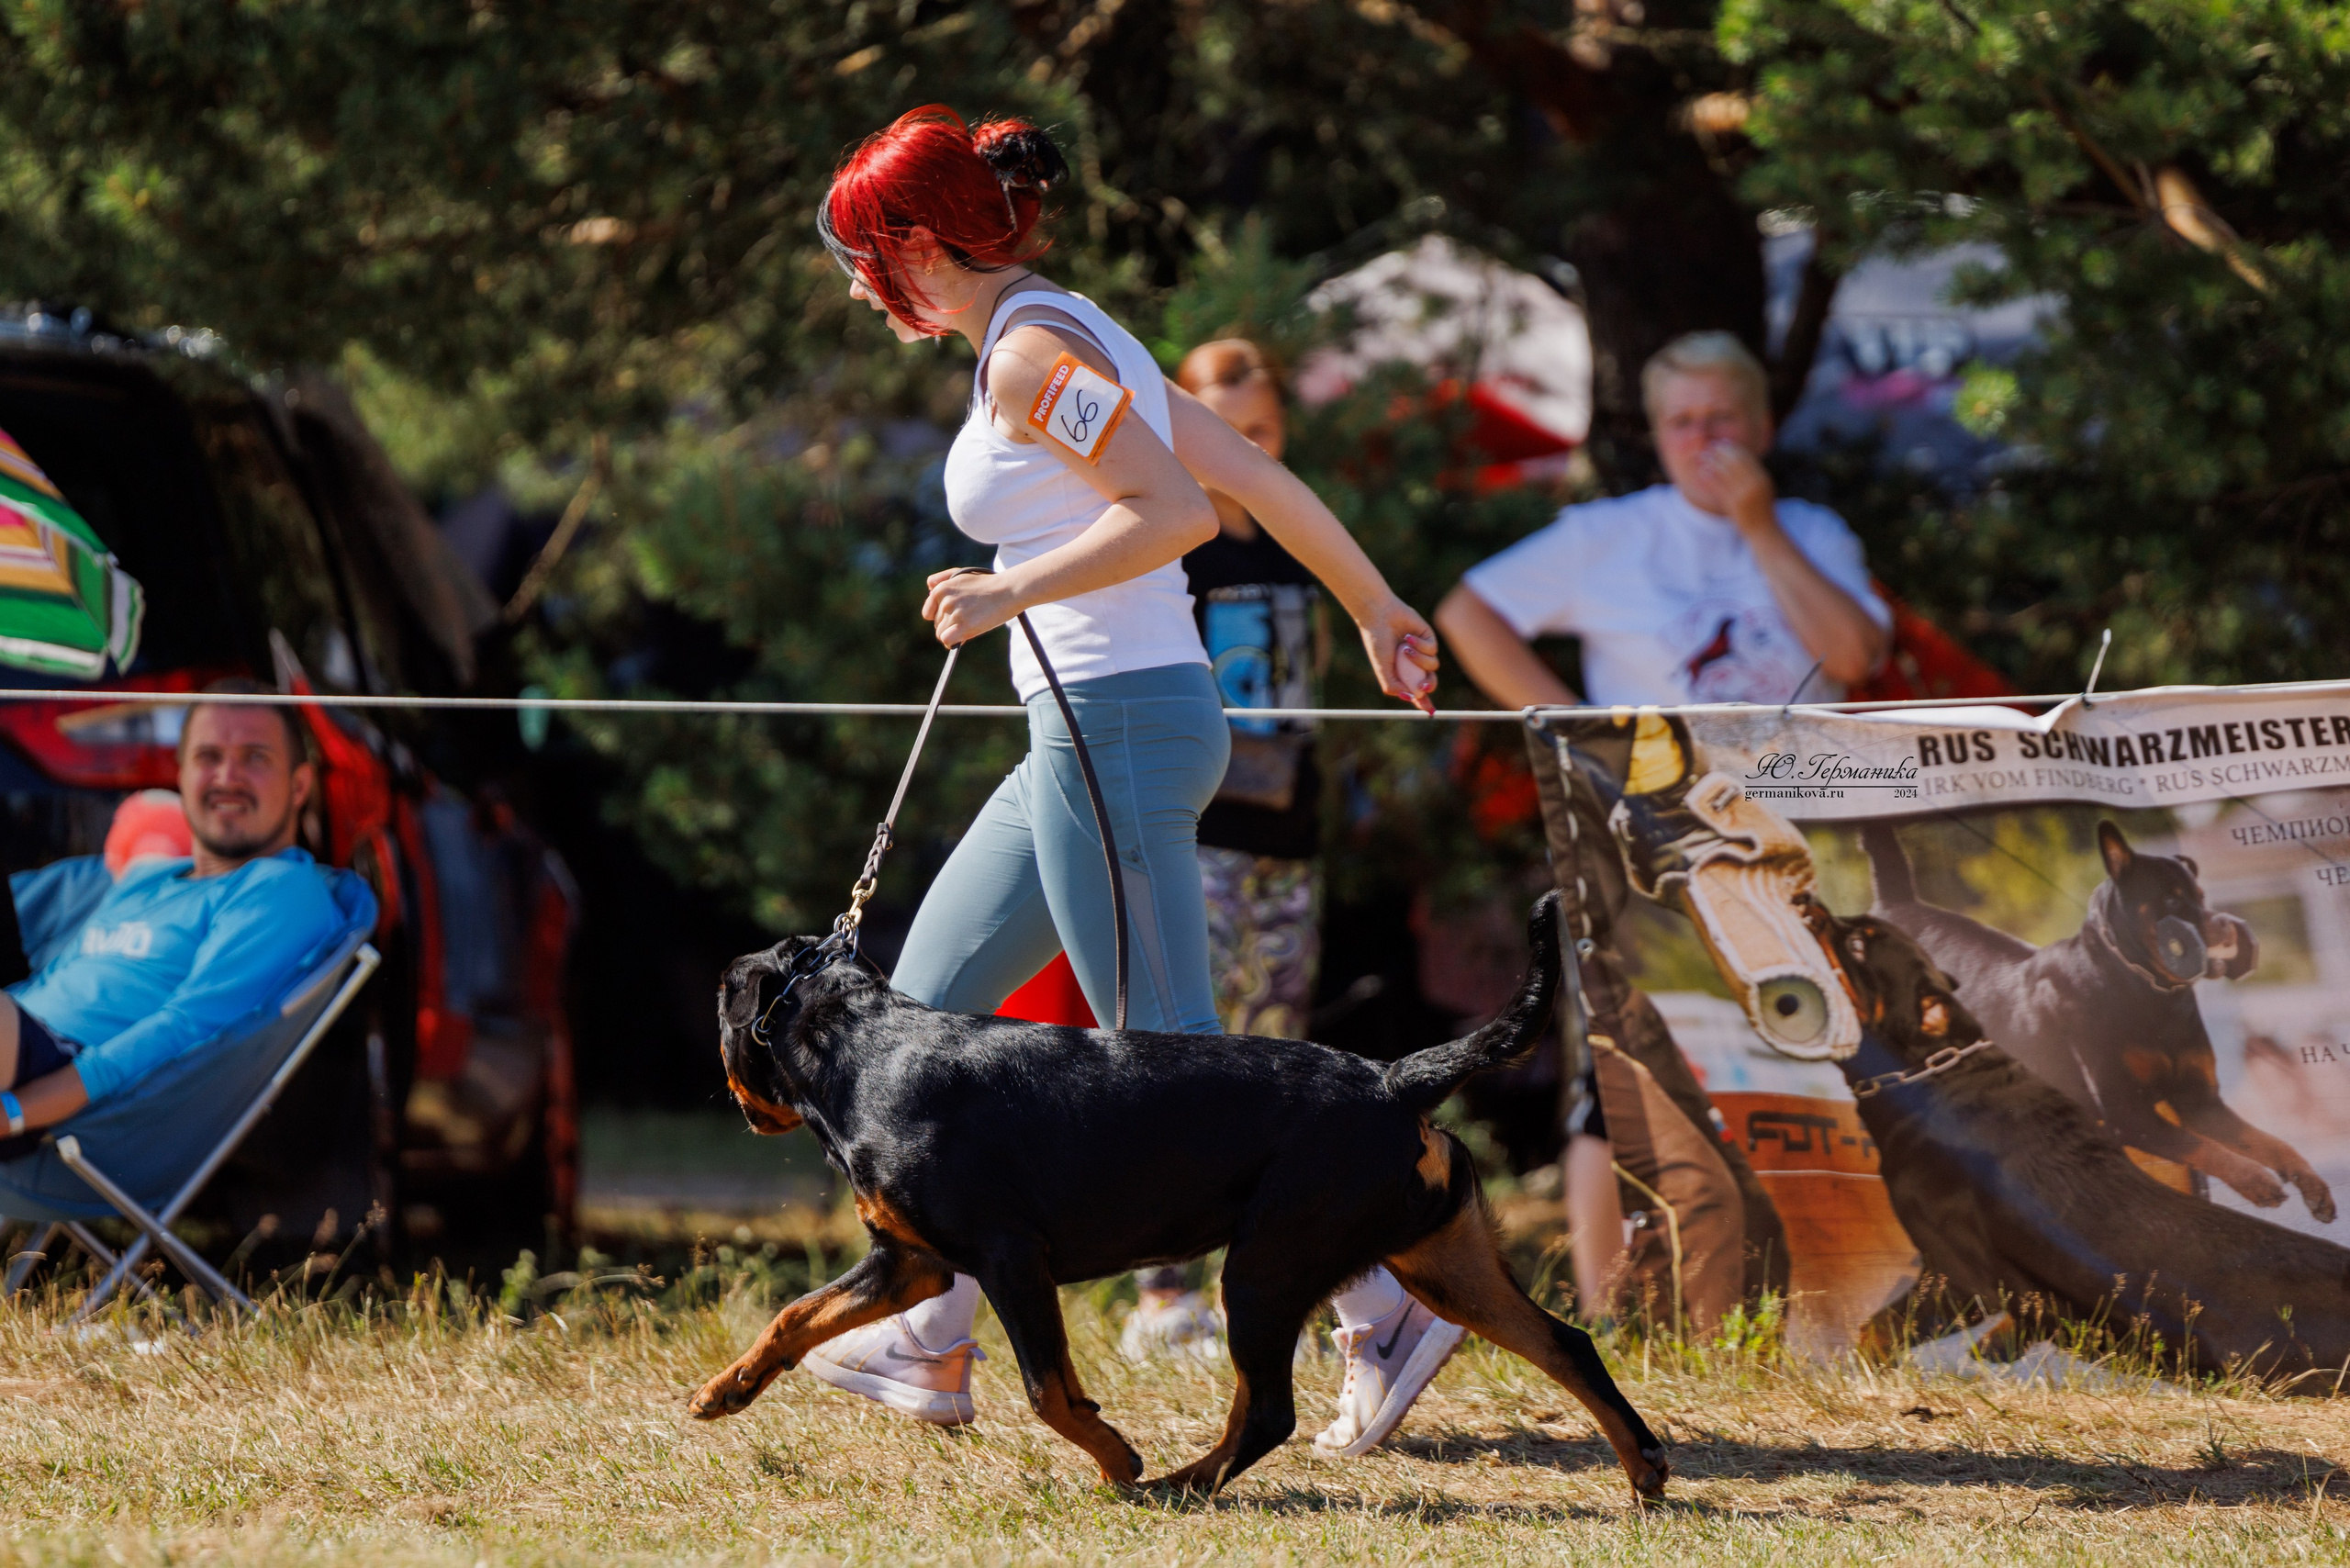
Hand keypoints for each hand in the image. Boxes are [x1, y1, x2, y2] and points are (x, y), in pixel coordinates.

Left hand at [922, 568, 1020, 647]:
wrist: (1009, 590)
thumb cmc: (988, 584)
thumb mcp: (963, 574)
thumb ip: (942, 579)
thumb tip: (929, 587)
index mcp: (941, 588)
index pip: (928, 612)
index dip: (940, 617)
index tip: (953, 616)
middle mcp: (945, 601)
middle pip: (936, 625)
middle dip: (949, 625)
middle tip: (968, 619)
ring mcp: (954, 614)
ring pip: (941, 634)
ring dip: (953, 634)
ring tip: (970, 626)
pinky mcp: (964, 626)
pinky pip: (947, 641)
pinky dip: (952, 643)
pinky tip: (963, 638)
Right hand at [1356, 595, 1440, 712]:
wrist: (1379, 616)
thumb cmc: (1377, 642)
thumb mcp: (1382, 668)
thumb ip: (1393, 686)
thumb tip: (1411, 699)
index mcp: (1403, 674)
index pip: (1416, 692)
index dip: (1424, 703)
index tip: (1430, 713)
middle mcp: (1414, 665)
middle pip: (1429, 682)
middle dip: (1427, 686)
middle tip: (1423, 687)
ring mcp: (1423, 652)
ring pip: (1432, 666)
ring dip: (1419, 660)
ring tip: (1404, 649)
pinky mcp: (1429, 638)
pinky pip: (1432, 650)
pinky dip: (1420, 646)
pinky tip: (1408, 638)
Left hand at [1694, 441, 1777, 534]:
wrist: (1763, 530)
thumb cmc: (1761, 509)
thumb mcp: (1763, 488)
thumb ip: (1754, 474)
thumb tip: (1742, 458)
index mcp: (1763, 478)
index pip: (1747, 458)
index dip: (1733, 448)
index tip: (1722, 442)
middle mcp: (1755, 485)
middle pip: (1735, 462)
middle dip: (1721, 452)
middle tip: (1710, 446)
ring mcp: (1744, 495)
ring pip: (1726, 473)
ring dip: (1713, 462)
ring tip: (1704, 456)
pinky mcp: (1734, 505)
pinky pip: (1719, 488)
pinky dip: (1710, 478)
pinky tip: (1703, 472)